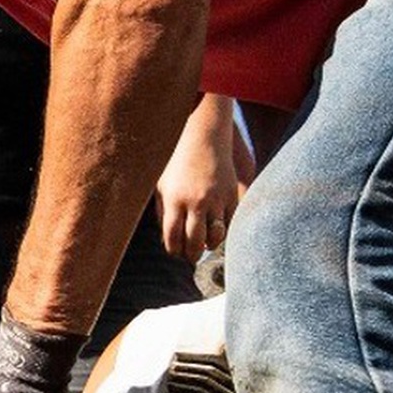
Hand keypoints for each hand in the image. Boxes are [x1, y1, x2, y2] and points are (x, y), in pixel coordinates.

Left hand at [155, 117, 240, 262]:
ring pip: (215, 237)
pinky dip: (224, 230)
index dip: (173, 250)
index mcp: (174, 200)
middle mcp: (196, 202)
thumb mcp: (161, 184)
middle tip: (190, 257)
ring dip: (209, 245)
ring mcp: (216, 199)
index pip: (172, 238)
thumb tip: (166, 240)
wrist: (203, 136)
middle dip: (191, 255)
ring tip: (205, 245)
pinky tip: (217, 230)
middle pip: (195, 243)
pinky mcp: (231, 194)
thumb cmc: (176, 161)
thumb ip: (161, 211)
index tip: (174, 252)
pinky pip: (230, 223)